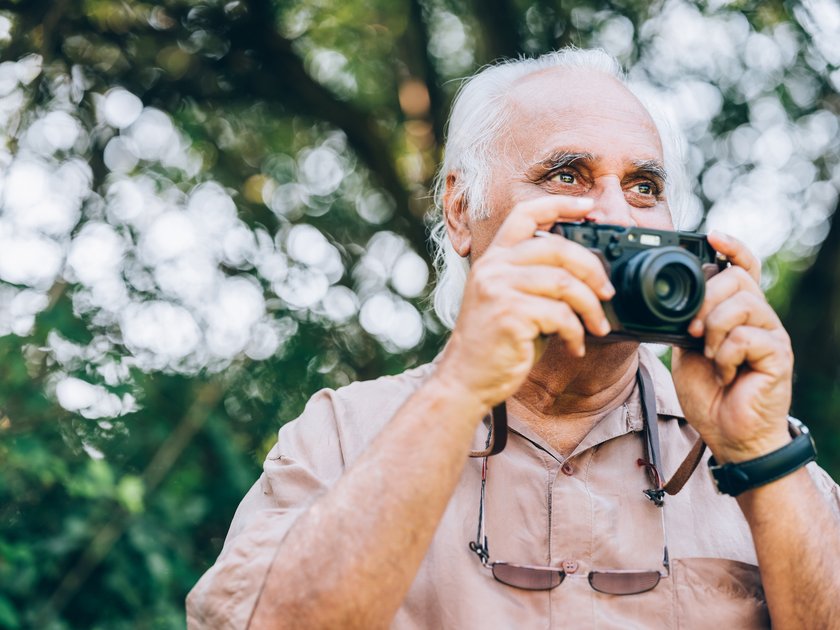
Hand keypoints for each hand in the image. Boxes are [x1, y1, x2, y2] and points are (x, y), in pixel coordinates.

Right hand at [436, 196, 614, 409]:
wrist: (465, 378)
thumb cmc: (494, 343)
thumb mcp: (511, 299)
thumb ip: (537, 278)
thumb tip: (587, 271)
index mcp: (494, 258)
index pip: (525, 215)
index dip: (559, 205)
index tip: (588, 207)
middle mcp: (493, 267)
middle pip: (558, 248)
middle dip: (592, 270)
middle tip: (606, 292)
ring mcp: (499, 288)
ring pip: (565, 283)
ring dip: (590, 307)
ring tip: (597, 326)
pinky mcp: (509, 314)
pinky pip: (560, 315)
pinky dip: (576, 333)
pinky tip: (575, 346)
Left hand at [671, 232, 792, 462]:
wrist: (729, 434)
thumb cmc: (711, 394)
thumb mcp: (687, 350)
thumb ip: (687, 322)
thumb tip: (676, 297)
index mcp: (739, 314)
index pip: (744, 268)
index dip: (732, 248)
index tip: (711, 236)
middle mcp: (760, 319)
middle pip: (738, 280)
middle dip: (706, 298)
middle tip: (691, 330)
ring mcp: (772, 336)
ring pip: (742, 304)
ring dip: (714, 328)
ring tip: (708, 354)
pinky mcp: (778, 355)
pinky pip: (747, 336)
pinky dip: (725, 354)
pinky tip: (724, 372)